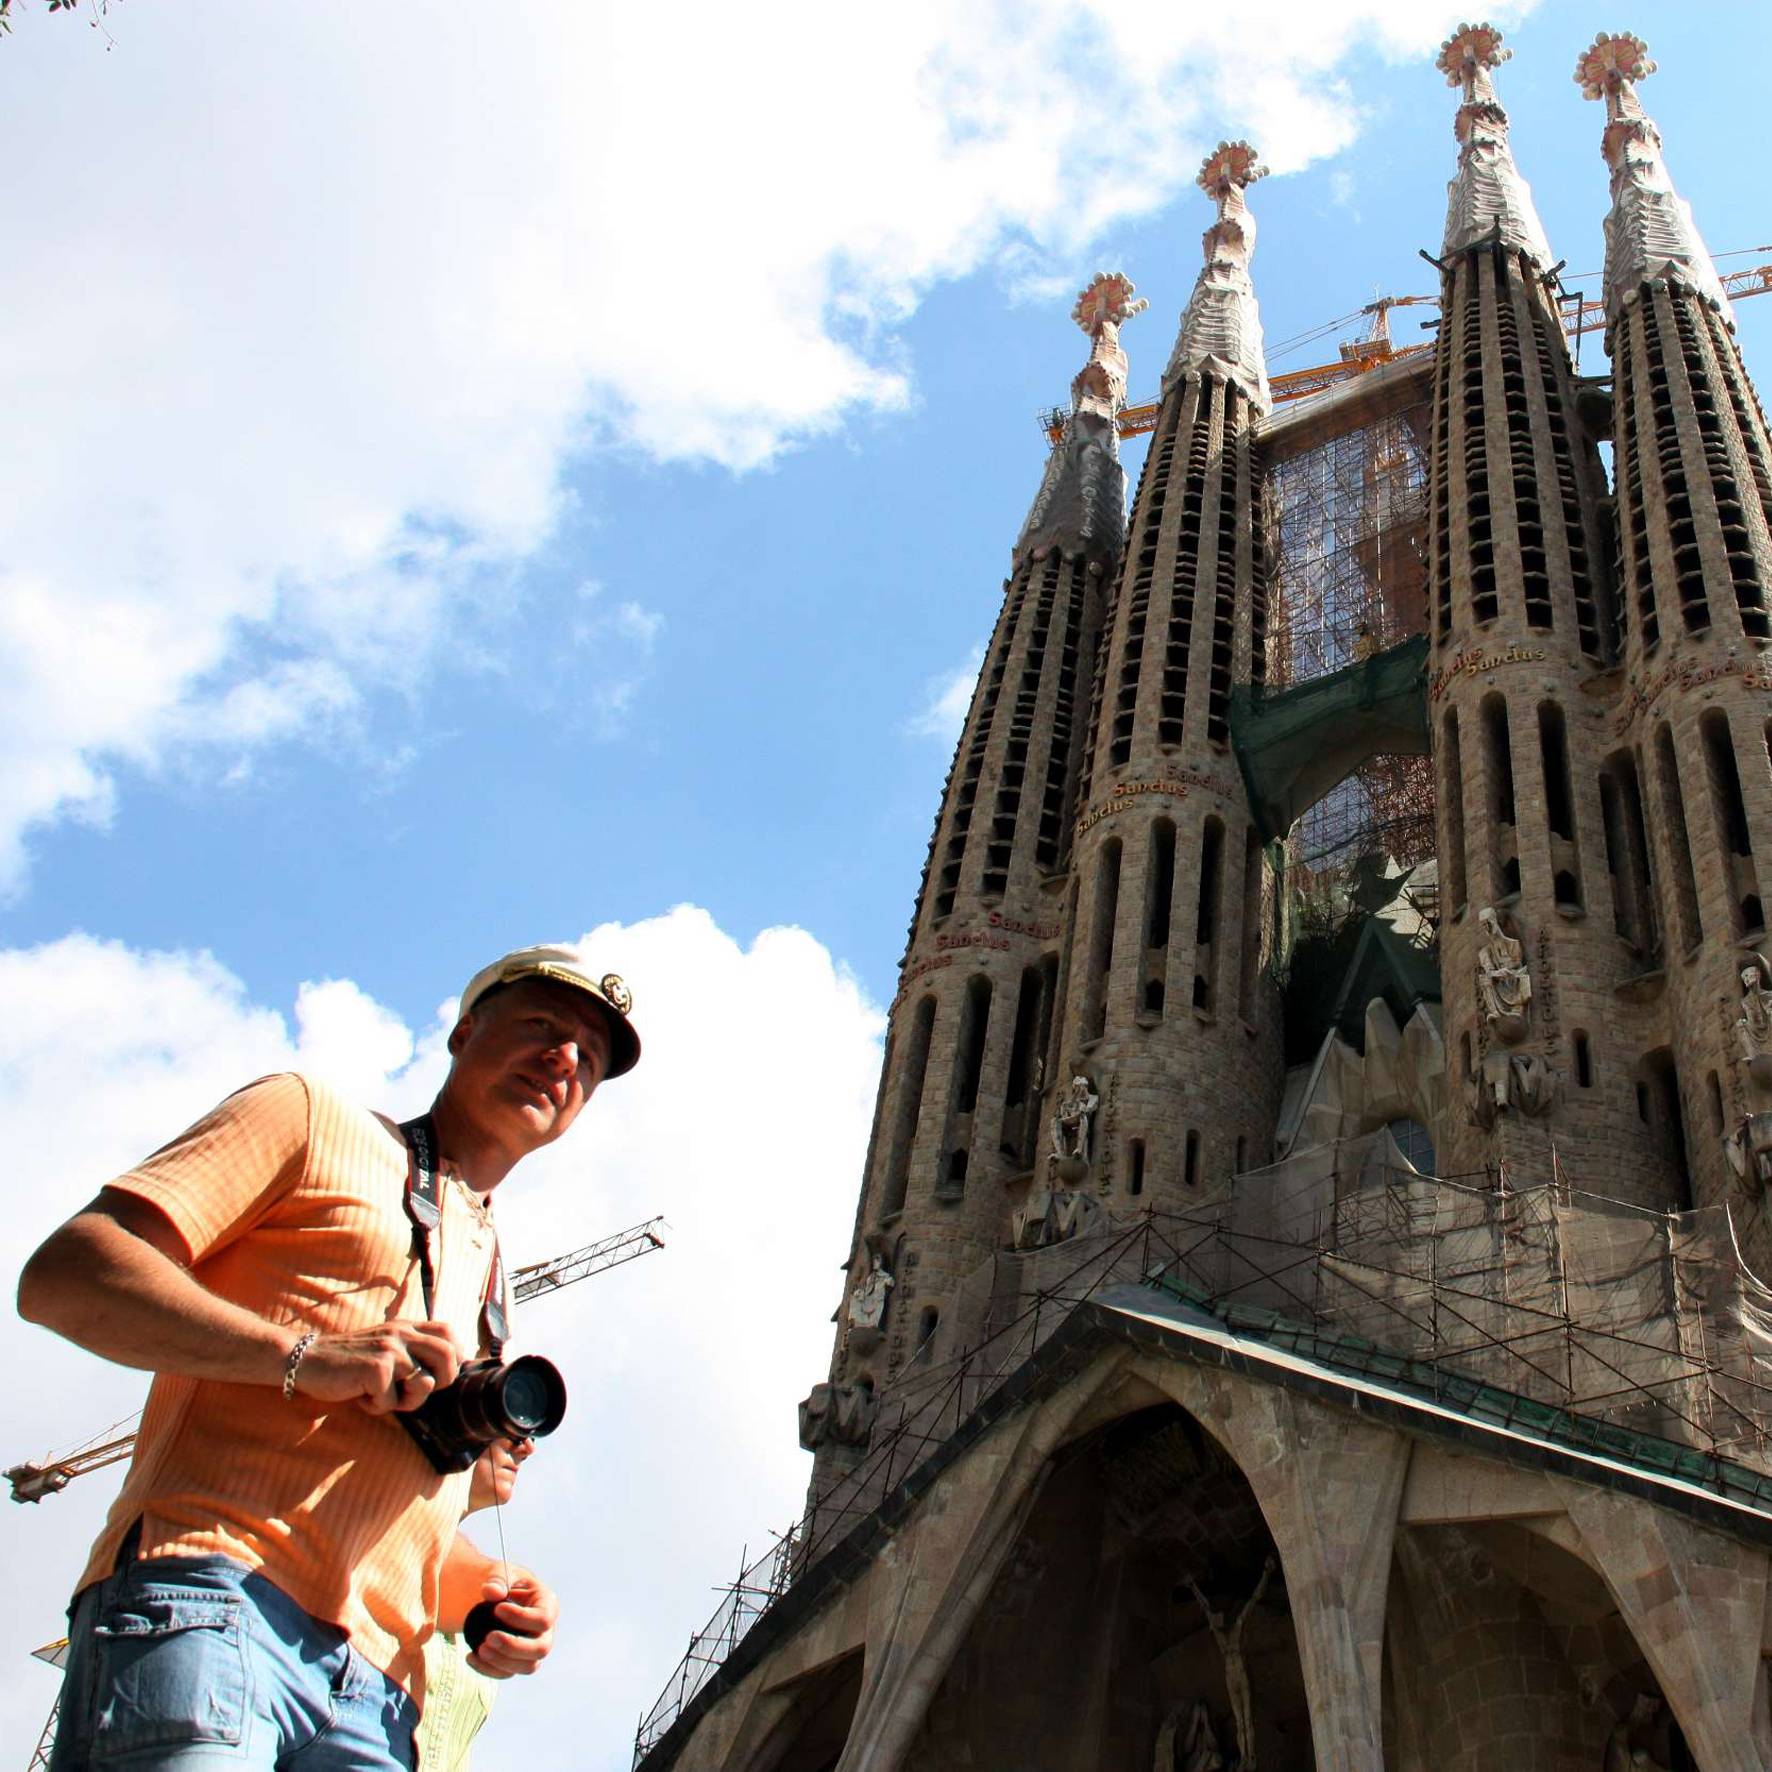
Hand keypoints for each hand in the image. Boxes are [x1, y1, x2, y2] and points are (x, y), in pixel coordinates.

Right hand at [289, 1320, 465, 1413]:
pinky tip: (359, 1395)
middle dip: (438, 1383)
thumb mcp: (384, 1348)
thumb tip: (437, 1378)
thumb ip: (411, 1354)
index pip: (449, 1332)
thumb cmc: (348, 1362)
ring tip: (381, 1395)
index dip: (454, 1356)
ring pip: (424, 1384)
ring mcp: (390, 1349)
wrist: (306, 1360)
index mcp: (406, 1327)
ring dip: (405, 1401)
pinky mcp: (376, 1368)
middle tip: (409, 1391)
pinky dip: (376, 1407)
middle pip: (448, 1358)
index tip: (437, 1375)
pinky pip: (391, 1401)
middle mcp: (402, 1333)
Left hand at [466, 1570, 557, 1677]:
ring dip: (502, 1662)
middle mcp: (546, 1631)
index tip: (497, 1609)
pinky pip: (508, 1673)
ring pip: (527, 1666)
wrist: (497, 1598)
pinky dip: (488, 1669)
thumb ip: (497, 1580)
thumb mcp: (501, 1573)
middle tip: (489, 1637)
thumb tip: (492, 1592)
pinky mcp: (518, 1662)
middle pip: (541, 1648)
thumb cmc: (504, 1583)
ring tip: (480, 1649)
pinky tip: (470, 1656)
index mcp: (548, 1605)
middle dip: (514, 1647)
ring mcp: (534, 1649)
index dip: (522, 1618)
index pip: (543, 1619)